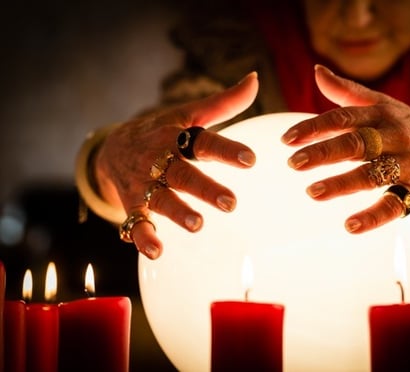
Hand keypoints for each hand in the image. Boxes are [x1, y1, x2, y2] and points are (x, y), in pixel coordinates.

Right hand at [95, 72, 258, 258]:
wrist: (112, 147)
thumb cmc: (161, 130)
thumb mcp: (188, 114)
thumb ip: (224, 103)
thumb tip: (254, 79)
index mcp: (175, 137)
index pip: (203, 142)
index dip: (226, 150)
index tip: (251, 160)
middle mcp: (159, 160)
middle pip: (183, 174)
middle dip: (205, 188)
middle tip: (231, 203)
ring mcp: (144, 184)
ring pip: (161, 199)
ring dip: (177, 212)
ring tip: (197, 225)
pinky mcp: (133, 204)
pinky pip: (135, 222)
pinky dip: (143, 237)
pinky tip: (157, 251)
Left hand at [281, 65, 409, 232]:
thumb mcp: (385, 105)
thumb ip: (348, 92)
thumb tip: (316, 71)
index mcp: (381, 115)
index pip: (343, 117)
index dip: (314, 127)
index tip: (287, 139)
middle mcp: (394, 136)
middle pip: (355, 143)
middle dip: (322, 152)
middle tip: (293, 163)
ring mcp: (407, 164)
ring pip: (372, 174)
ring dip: (341, 184)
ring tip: (313, 192)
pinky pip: (395, 204)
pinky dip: (373, 216)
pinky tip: (351, 225)